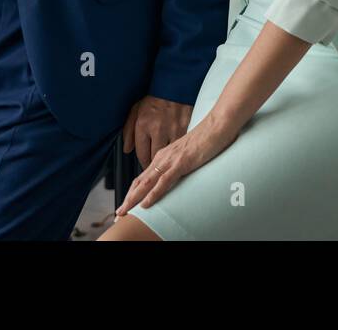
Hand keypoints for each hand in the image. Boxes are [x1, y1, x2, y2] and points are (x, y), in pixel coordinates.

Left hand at [115, 111, 236, 215]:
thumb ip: (178, 161)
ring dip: (134, 199)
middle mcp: (163, 157)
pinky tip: (146, 204)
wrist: (218, 124)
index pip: (143, 177)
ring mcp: (171, 159)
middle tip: (118, 214)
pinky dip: (153, 194)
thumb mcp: (188, 150)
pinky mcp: (182, 162)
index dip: (132, 192)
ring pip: (147, 182)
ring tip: (125, 212)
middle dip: (128, 199)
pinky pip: (164, 180)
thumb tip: (174, 173)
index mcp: (163, 155)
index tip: (126, 205)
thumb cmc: (207, 137)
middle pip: (139, 181)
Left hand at [122, 95, 192, 167]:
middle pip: (155, 157)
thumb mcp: (135, 111)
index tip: (145, 164)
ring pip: (168, 154)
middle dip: (154, 163)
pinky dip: (177, 149)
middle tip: (155, 166)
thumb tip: (127, 149)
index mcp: (143, 125)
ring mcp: (172, 129)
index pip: (141, 154)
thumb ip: (128, 131)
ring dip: (166, 158)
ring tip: (166, 159)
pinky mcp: (184, 127)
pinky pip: (179, 145)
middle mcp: (157, 129)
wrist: (174, 86)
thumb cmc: (154, 99)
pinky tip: (176, 149)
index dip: (142, 162)